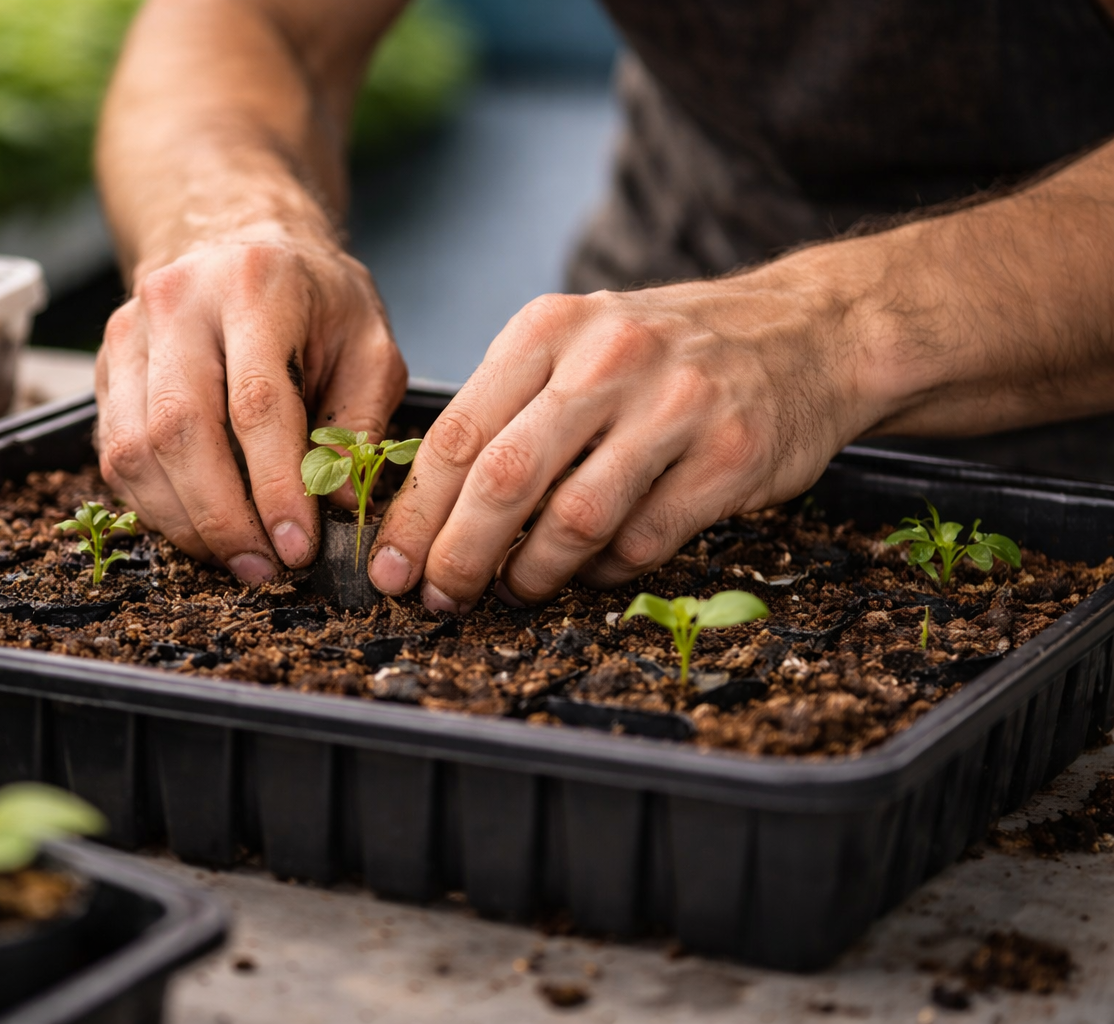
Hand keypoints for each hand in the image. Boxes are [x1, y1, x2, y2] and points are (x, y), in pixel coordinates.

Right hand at [94, 235, 406, 582]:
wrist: (237, 240)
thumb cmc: (313, 299)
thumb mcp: (367, 342)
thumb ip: (360, 419)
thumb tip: (336, 502)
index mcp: (254, 287)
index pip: (255, 402)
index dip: (275, 485)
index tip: (298, 544)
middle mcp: (177, 303)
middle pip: (181, 430)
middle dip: (222, 516)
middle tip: (262, 568)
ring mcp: (128, 334)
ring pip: (135, 449)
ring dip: (184, 522)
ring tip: (235, 559)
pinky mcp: (105, 369)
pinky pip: (116, 454)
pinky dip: (155, 505)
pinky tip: (198, 528)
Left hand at [367, 267, 880, 609]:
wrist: (808, 332)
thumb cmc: (667, 353)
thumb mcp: (578, 345)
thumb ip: (509, 407)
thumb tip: (429, 508)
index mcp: (550, 328)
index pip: (458, 433)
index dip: (414, 512)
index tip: (389, 565)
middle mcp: (609, 357)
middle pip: (504, 478)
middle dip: (457, 554)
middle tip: (437, 596)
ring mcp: (676, 405)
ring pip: (574, 519)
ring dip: (532, 573)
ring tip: (515, 589)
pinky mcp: (730, 456)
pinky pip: (643, 540)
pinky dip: (606, 570)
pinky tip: (593, 570)